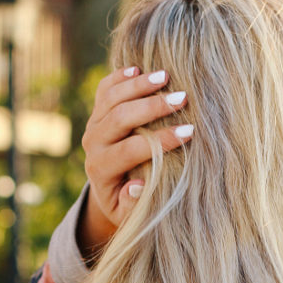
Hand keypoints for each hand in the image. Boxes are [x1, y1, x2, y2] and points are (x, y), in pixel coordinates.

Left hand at [78, 67, 192, 260]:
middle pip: (120, 117)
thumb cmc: (127, 205)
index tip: (189, 133)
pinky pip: (105, 88)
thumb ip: (132, 203)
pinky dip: (120, 76)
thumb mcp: (129, 214)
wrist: (108, 192)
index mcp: (101, 169)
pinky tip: (138, 67)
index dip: (161, 141)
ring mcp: (93, 124)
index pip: (131, 150)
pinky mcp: (97, 111)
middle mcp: (93, 143)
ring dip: (139, 84)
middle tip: (183, 98)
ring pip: (111, 97)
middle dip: (153, 107)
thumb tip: (138, 186)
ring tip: (166, 76)